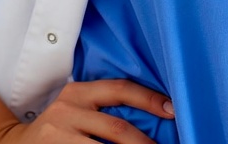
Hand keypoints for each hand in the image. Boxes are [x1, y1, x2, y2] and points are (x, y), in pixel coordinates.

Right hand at [0, 80, 173, 143]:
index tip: (172, 109)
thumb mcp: (75, 106)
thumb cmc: (55, 127)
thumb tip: (151, 115)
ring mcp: (58, 136)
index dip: (148, 98)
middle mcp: (67, 110)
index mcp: (77, 91)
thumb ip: (102, 107)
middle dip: (144, 143)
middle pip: (117, 128)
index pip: (119, 89)